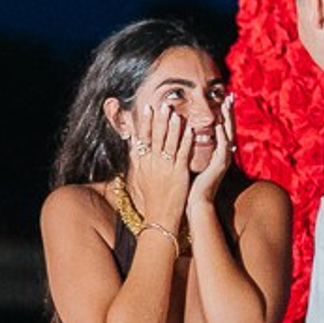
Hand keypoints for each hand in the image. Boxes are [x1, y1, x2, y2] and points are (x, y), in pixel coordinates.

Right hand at [123, 101, 193, 232]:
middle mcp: (152, 163)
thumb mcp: (140, 178)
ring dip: (172, 126)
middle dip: (158, 119)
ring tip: (175, 112)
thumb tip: (134, 144)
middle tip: (162, 104)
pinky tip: (189, 130)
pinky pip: (182, 153)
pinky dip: (185, 140)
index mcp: (143, 163)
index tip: (146, 108)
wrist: (159, 217)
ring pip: (168, 142)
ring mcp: (165, 167)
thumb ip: (138, 160)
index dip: (144, 122)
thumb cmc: (152, 199)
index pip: (142, 138)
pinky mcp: (178, 173)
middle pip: (154, 137)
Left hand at [190, 105, 233, 205]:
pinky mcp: (220, 166)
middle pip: (229, 128)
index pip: (223, 128)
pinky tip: (220, 125)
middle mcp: (224, 154)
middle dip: (229, 111)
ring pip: (229, 135)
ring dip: (228, 119)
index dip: (224, 113)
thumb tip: (184, 133)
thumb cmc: (191, 183)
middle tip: (230, 95)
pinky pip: (223, 147)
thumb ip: (192, 147)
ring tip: (227, 104)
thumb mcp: (192, 160)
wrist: (196, 202)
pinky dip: (222, 136)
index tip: (224, 98)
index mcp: (218, 152)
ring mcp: (224, 159)